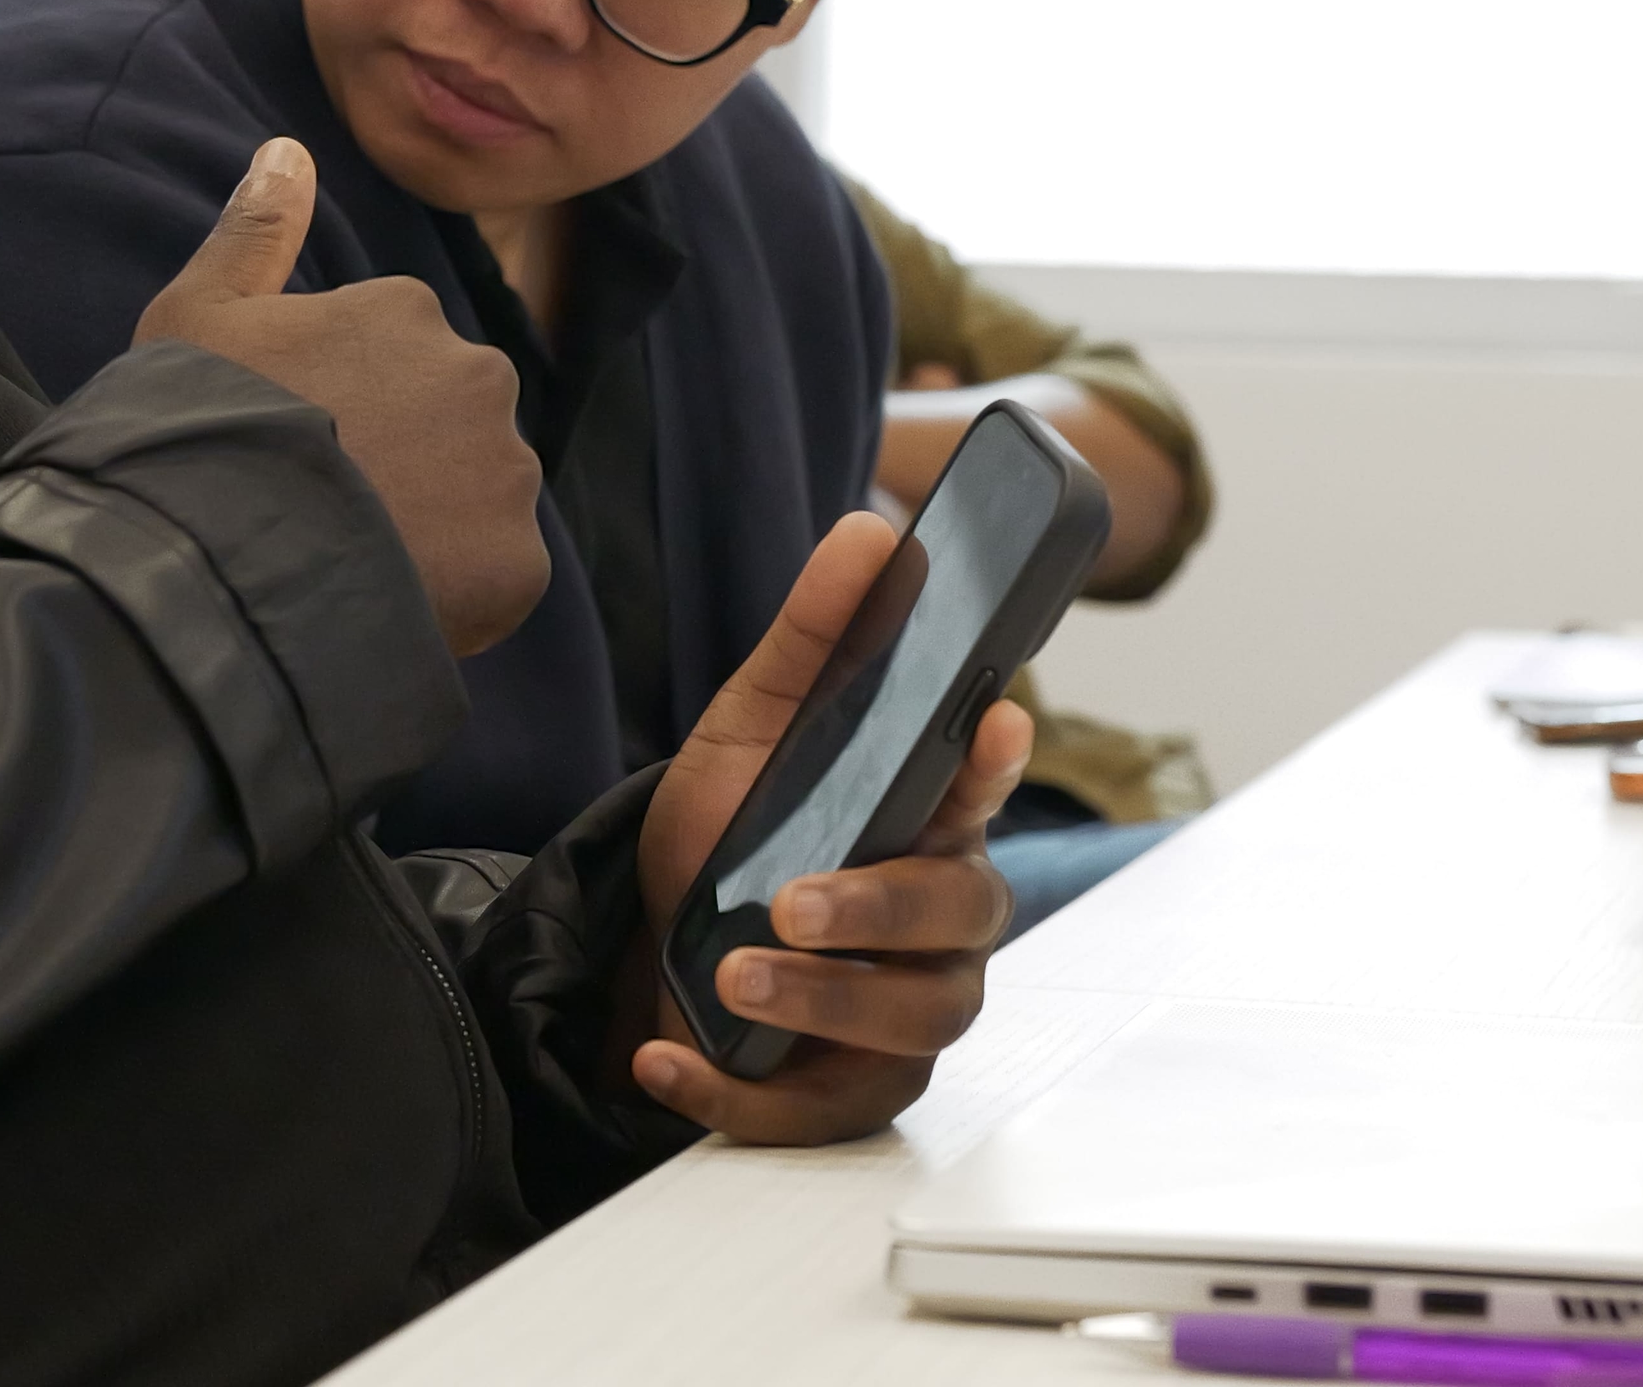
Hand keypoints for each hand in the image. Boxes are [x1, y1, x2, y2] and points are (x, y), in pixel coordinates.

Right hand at [136, 138, 547, 655]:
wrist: (220, 561)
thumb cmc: (197, 427)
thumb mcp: (199, 313)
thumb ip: (255, 229)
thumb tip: (289, 148)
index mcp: (406, 310)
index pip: (389, 360)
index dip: (336, 409)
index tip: (291, 445)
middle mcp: (477, 376)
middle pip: (443, 423)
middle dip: (401, 461)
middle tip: (322, 509)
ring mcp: (504, 470)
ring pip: (476, 497)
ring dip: (432, 526)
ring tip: (349, 562)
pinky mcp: (518, 560)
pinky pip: (495, 574)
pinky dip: (454, 591)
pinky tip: (385, 598)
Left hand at [627, 513, 1031, 1142]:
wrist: (652, 952)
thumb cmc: (730, 838)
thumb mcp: (748, 730)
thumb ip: (813, 638)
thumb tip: (869, 531)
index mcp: (925, 819)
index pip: (976, 786)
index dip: (990, 761)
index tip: (990, 722)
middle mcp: (939, 920)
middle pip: (959, 916)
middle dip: (879, 910)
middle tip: (793, 904)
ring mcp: (907, 1010)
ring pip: (912, 1019)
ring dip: (819, 1003)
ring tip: (731, 979)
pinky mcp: (853, 1091)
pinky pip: (820, 1110)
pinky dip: (738, 1093)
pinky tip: (670, 1058)